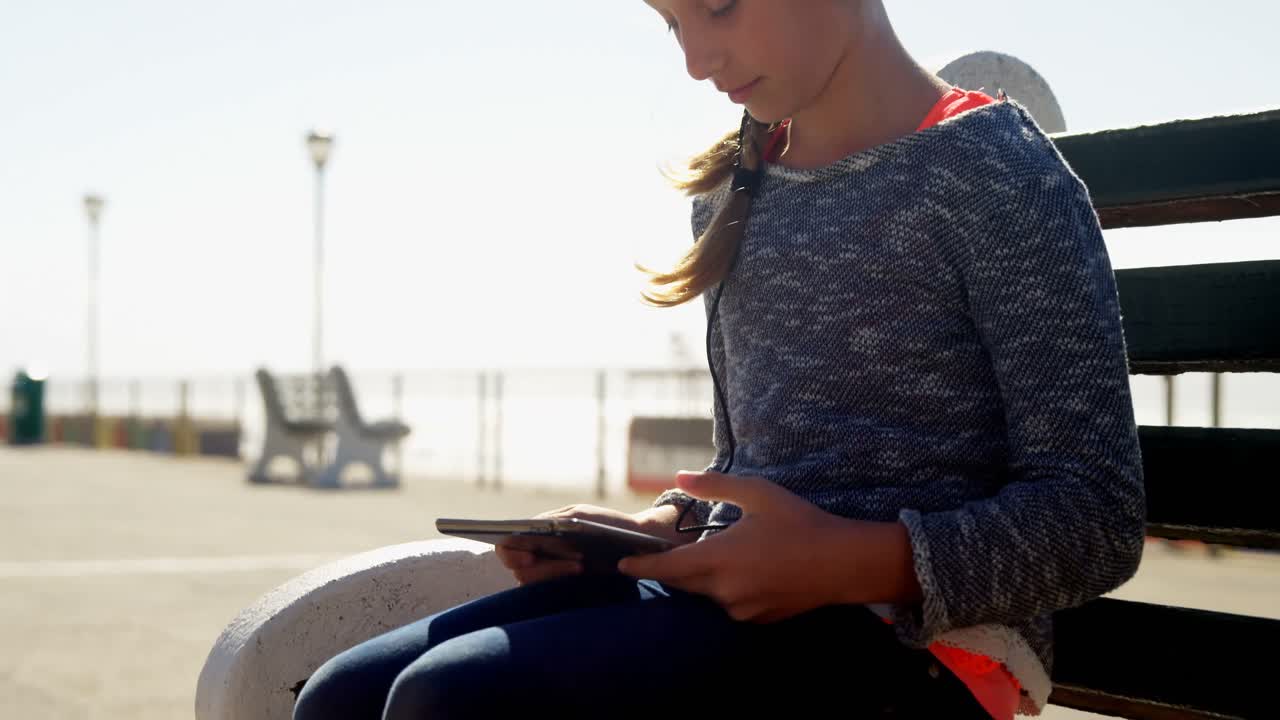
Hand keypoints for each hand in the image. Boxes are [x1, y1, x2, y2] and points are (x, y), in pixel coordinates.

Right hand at [495, 503, 650, 585]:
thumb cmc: (606, 524)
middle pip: (519, 569)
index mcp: (535, 534)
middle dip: (543, 567)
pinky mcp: (565, 590)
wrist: (636, 542)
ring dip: (555, 573)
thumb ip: (555, 520)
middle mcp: (536, 556)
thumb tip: (531, 527)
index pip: (506, 546)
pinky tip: (584, 572)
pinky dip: (564, 583)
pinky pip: (551, 593)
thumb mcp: (580, 516)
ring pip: (533, 583)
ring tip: (580, 565)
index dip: (510, 554)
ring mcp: (549, 574)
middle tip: (569, 561)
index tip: (529, 556)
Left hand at [616, 471, 918, 623]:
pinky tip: (746, 571)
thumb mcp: (758, 493)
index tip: (621, 564)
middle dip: (669, 570)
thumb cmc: (800, 522)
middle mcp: (724, 590)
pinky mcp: (757, 619)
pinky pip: (730, 604)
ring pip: (707, 594)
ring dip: (702, 578)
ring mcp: (741, 609)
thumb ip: (714, 485)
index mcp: (719, 558)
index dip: (641, 565)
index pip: (666, 567)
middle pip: (682, 583)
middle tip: (658, 556)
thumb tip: (679, 476)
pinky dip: (727, 590)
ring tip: (716, 556)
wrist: (843, 562)